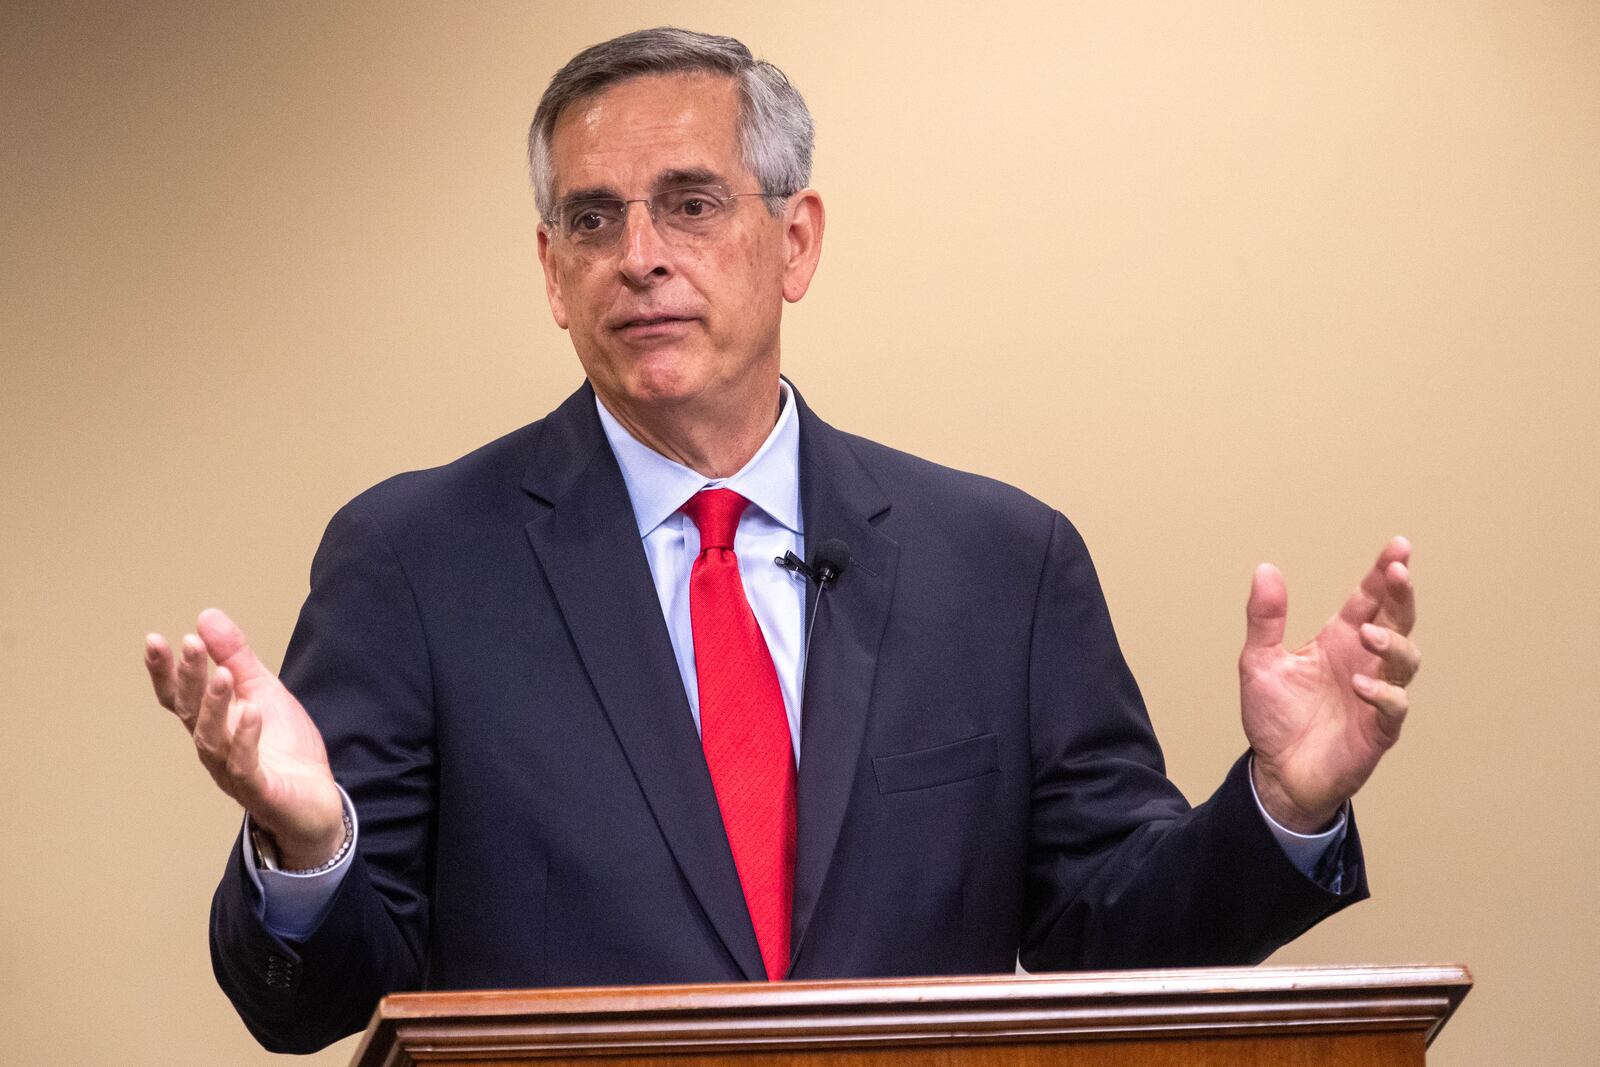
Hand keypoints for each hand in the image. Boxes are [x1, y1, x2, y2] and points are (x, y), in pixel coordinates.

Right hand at [146, 608, 344, 867]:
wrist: (315, 801)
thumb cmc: (282, 747)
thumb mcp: (262, 691)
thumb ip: (235, 658)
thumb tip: (206, 616)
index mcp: (212, 723)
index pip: (179, 696)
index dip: (165, 671)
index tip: (155, 640)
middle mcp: (214, 748)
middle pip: (191, 713)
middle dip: (189, 678)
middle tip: (190, 644)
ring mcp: (232, 771)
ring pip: (212, 738)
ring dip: (214, 704)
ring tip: (221, 673)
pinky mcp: (259, 790)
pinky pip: (245, 765)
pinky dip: (245, 738)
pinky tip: (251, 711)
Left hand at [1240, 537, 1419, 832]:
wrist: (1277, 772)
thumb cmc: (1275, 717)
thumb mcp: (1259, 662)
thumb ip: (1265, 618)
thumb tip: (1266, 569)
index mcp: (1339, 640)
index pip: (1369, 599)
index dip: (1385, 573)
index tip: (1398, 547)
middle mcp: (1363, 662)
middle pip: (1397, 620)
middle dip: (1401, 595)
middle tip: (1398, 572)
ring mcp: (1376, 694)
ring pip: (1405, 660)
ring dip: (1391, 643)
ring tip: (1367, 634)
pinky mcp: (1379, 729)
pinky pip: (1394, 707)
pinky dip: (1383, 694)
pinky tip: (1361, 685)